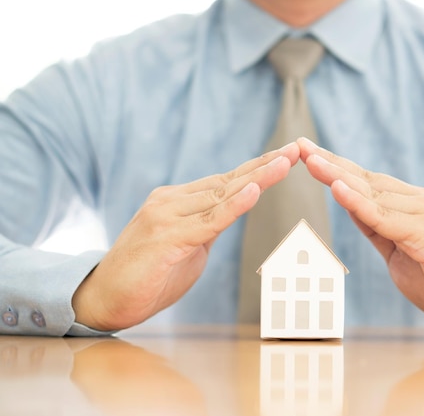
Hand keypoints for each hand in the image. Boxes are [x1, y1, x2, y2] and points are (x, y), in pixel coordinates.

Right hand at [72, 142, 299, 330]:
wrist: (102, 300)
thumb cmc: (147, 276)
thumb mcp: (187, 247)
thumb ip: (208, 226)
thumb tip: (233, 211)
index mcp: (178, 201)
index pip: (225, 181)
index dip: (257, 168)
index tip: (286, 156)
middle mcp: (171, 200)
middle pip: (228, 181)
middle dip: (265, 165)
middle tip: (296, 148)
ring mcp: (166, 216)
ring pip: (221, 195)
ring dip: (258, 178)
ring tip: (286, 162)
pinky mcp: (165, 238)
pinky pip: (207, 221)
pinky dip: (233, 206)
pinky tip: (254, 191)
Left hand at [297, 138, 423, 333]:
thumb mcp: (400, 251)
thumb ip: (378, 228)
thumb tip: (353, 208)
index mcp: (412, 204)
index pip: (367, 181)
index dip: (336, 166)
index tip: (308, 152)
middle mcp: (419, 201)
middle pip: (366, 179)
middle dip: (330, 162)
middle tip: (299, 145)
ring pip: (372, 193)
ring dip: (337, 176)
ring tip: (310, 160)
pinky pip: (386, 217)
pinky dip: (360, 203)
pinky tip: (338, 189)